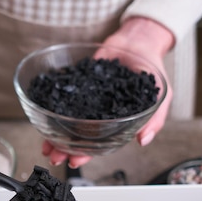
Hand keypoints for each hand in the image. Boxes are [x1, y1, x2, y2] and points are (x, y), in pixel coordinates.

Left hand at [42, 17, 173, 168]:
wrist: (139, 39)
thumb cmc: (152, 69)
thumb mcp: (160, 95)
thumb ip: (155, 118)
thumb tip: (143, 139)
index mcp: (115, 121)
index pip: (99, 143)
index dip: (87, 153)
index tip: (75, 161)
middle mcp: (97, 113)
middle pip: (77, 135)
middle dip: (64, 147)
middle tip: (54, 155)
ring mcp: (85, 97)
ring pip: (65, 118)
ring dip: (54, 130)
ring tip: (44, 142)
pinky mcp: (77, 80)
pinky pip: (60, 92)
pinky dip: (50, 100)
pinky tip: (40, 108)